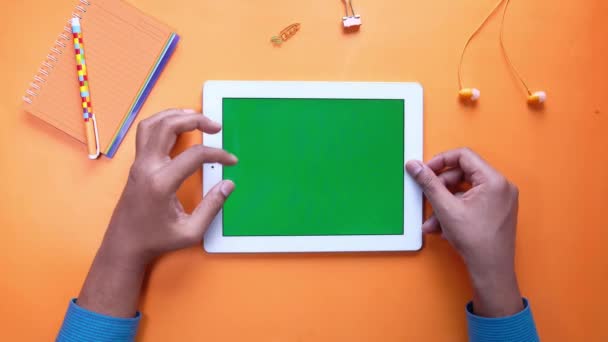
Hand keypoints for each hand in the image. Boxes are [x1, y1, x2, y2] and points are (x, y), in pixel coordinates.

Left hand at [77, 109, 236, 316]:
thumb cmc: (156, 239)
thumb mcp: (191, 231)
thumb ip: (212, 207)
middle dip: (195, 120)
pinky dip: (162, 121)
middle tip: (215, 125)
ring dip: (175, 115)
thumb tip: (228, 185)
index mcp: (161, 183)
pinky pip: (146, 132)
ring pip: (153, 123)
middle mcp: (147, 167)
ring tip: (197, 117)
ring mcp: (139, 163)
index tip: (231, 161)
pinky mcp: (137, 164)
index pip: (194, 155)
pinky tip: (177, 125)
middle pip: (169, 126)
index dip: (217, 154)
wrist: (125, 244)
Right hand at [406, 148, 522, 316]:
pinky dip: (455, 211)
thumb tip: (415, 166)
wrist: (491, 270)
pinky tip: (442, 227)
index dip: (441, 161)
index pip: (464, 156)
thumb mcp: (445, 208)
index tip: (426, 171)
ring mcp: (501, 199)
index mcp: (493, 180)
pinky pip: (472, 202)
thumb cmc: (477, 241)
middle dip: (441, 187)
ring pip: (465, 191)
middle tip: (427, 196)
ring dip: (444, 203)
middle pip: (463, 173)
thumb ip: (428, 183)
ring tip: (431, 221)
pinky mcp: (497, 211)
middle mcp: (501, 186)